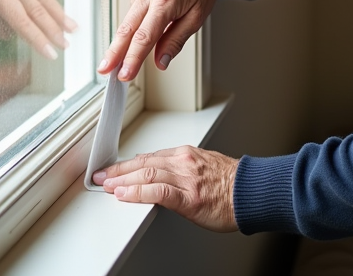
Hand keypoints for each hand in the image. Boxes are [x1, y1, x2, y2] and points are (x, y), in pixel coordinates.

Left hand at [92, 146, 238, 232]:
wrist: (252, 192)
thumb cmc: (232, 184)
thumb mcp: (204, 167)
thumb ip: (181, 169)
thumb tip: (159, 174)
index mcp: (186, 155)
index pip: (149, 157)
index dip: (128, 164)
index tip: (114, 169)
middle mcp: (183, 162)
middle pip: (143, 163)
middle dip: (118, 170)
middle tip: (100, 175)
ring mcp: (185, 179)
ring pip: (146, 173)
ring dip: (122, 179)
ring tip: (106, 184)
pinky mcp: (188, 197)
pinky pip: (157, 191)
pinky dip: (138, 191)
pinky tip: (124, 194)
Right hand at [97, 0, 220, 80]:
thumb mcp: (196, 18)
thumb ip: (175, 41)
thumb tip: (161, 61)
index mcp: (166, 0)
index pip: (145, 36)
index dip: (132, 58)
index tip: (125, 74)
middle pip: (127, 28)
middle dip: (114, 53)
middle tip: (105, 70)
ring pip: (126, 21)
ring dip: (118, 44)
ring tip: (111, 64)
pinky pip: (132, 13)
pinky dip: (128, 30)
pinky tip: (128, 42)